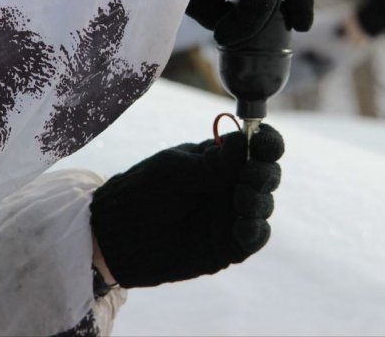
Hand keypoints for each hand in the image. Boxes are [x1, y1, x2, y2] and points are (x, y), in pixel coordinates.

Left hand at [89, 124, 283, 287]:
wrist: (118, 236)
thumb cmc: (141, 193)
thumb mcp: (173, 171)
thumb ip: (211, 163)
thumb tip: (246, 139)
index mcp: (218, 160)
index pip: (254, 146)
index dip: (266, 142)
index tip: (264, 142)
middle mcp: (230, 185)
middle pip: (265, 173)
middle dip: (264, 171)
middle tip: (250, 175)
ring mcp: (231, 214)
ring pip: (263, 203)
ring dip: (259, 200)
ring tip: (241, 200)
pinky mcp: (230, 245)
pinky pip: (255, 236)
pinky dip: (256, 230)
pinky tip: (245, 226)